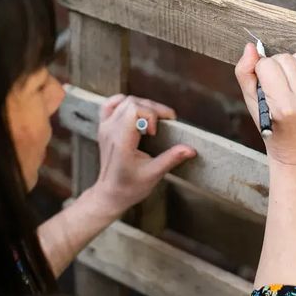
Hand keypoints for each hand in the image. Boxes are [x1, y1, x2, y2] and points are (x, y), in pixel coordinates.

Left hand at [91, 94, 195, 216]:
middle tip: (166, 122)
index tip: (156, 132)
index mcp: (121, 141)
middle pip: (133, 102)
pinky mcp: (104, 127)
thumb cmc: (130, 187)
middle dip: (153, 108)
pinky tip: (135, 111)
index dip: (151, 115)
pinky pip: (111, 105)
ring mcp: (105, 127)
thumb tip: (191, 149)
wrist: (110, 194)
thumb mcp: (153, 174)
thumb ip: (172, 158)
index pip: (135, 110)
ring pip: (125, 101)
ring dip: (143, 105)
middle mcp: (111, 130)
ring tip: (155, 119)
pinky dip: (124, 103)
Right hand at [235, 44, 295, 165]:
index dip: (260, 71)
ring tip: (286, 81)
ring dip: (290, 64)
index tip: (261, 83)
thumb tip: (250, 47)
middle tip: (273, 83)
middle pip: (285, 58)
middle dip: (274, 66)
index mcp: (284, 107)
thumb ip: (244, 73)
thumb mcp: (251, 104)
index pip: (267, 65)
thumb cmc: (271, 128)